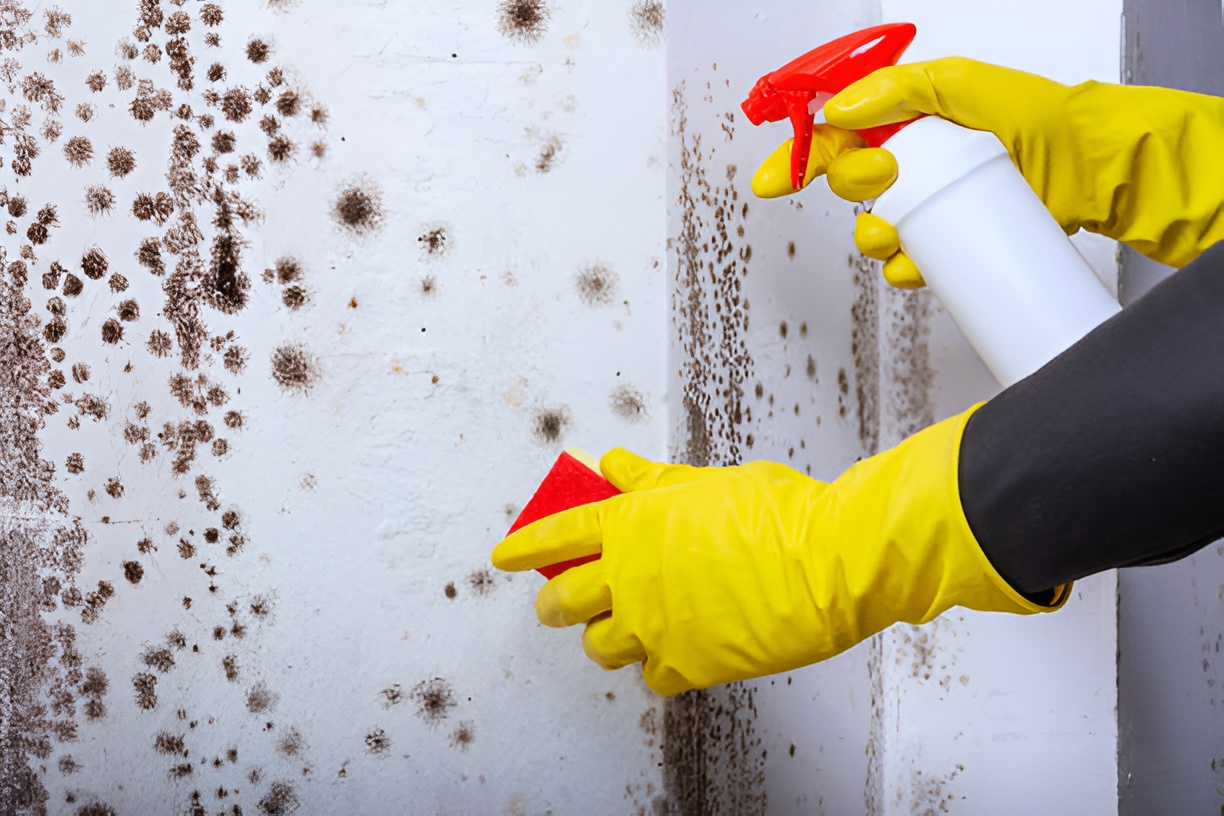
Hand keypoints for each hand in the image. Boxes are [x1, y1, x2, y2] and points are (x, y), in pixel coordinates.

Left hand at [492, 411, 1061, 696]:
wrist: (828, 561)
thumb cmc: (776, 511)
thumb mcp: (705, 482)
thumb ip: (650, 482)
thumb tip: (613, 465)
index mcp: (628, 524)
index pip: (554, 535)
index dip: (523, 547)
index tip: (504, 556)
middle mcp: (629, 577)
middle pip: (560, 600)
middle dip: (553, 599)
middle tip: (559, 599)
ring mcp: (653, 625)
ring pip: (597, 645)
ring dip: (602, 635)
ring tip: (621, 625)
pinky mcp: (686, 664)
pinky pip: (651, 676)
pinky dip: (657, 665)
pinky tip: (675, 649)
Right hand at [754, 57, 1223, 275]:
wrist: (1087, 169)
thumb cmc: (1037, 118)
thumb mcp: (964, 83)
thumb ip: (900, 89)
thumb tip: (843, 111)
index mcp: (901, 120)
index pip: (832, 137)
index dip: (795, 159)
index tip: (774, 180)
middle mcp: (909, 163)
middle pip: (845, 185)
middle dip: (853, 184)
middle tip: (887, 172)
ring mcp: (927, 205)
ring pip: (870, 232)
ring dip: (874, 235)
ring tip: (904, 227)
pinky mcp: (946, 244)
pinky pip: (904, 267)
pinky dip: (904, 270)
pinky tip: (921, 262)